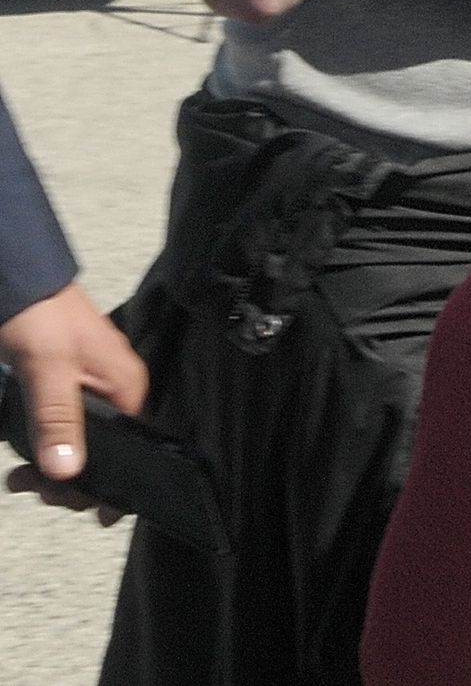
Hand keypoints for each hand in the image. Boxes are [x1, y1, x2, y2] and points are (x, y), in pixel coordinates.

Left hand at [1, 281, 147, 513]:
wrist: (16, 281)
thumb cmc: (40, 314)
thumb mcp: (47, 370)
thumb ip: (58, 420)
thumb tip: (67, 470)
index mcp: (125, 386)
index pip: (136, 449)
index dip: (113, 483)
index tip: (85, 507)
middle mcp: (114, 391)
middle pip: (106, 454)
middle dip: (69, 479)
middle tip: (34, 487)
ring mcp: (90, 392)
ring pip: (81, 446)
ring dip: (51, 469)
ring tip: (19, 478)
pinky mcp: (67, 392)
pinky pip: (64, 432)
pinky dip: (44, 450)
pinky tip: (22, 461)